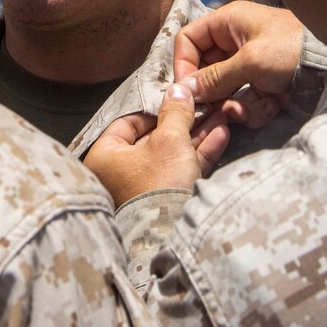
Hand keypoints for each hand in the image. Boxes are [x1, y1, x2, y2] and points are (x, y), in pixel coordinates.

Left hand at [84, 84, 229, 208]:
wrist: (172, 237)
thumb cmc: (159, 184)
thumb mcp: (169, 139)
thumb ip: (175, 111)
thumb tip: (178, 89)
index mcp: (105, 157)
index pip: (128, 123)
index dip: (156, 110)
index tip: (177, 101)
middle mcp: (118, 174)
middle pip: (154, 138)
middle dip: (184, 122)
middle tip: (205, 106)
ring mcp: (142, 190)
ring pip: (172, 154)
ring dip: (197, 135)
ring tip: (220, 116)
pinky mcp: (164, 202)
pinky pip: (181, 171)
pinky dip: (199, 155)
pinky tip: (220, 135)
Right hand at [174, 1, 303, 127]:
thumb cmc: (290, 51)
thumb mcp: (249, 62)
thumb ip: (214, 78)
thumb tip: (183, 91)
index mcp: (227, 22)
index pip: (188, 40)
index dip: (183, 64)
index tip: (186, 90)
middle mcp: (234, 42)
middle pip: (205, 70)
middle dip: (212, 93)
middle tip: (215, 111)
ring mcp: (250, 64)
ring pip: (225, 91)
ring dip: (235, 105)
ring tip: (249, 111)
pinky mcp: (264, 85)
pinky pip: (245, 100)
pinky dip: (255, 109)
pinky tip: (272, 106)